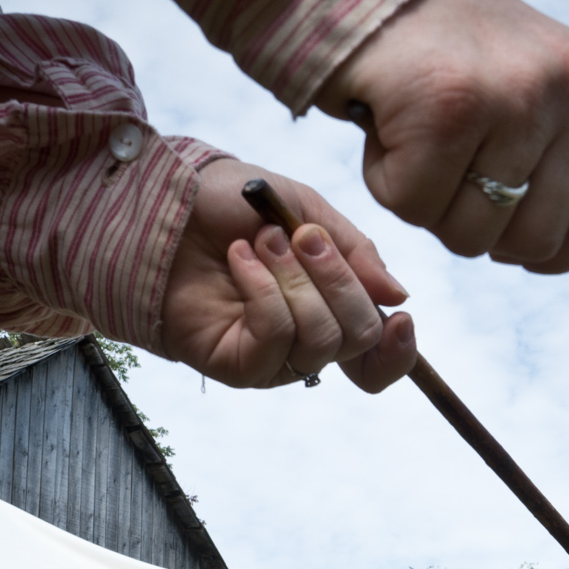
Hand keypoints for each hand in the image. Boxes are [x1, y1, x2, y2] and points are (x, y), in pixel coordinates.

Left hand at [160, 160, 419, 390]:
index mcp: (331, 309)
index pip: (378, 355)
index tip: (400, 317)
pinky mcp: (237, 365)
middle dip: (337, 280)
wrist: (168, 202)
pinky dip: (263, 291)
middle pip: (357, 339)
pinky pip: (275, 338)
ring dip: (294, 280)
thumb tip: (398, 297)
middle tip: (301, 236)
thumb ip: (356, 251)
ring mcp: (272, 359)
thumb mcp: (306, 210)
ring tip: (260, 242)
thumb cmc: (234, 206)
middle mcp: (306, 342)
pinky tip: (240, 261)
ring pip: (319, 340)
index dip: (398, 350)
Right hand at [317, 0, 568, 272]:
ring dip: (426, 204)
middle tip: (441, 176)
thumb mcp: (523, 87)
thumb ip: (551, 154)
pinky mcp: (451, 108)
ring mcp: (515, 97)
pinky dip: (385, 181)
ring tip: (411, 139)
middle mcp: (568, 91)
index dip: (562, 253)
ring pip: (473, 233)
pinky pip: (416, 205)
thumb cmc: (434, 46)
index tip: (514, 245)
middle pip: (537, 240)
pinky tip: (383, 127)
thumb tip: (554, 249)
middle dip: (478, 232)